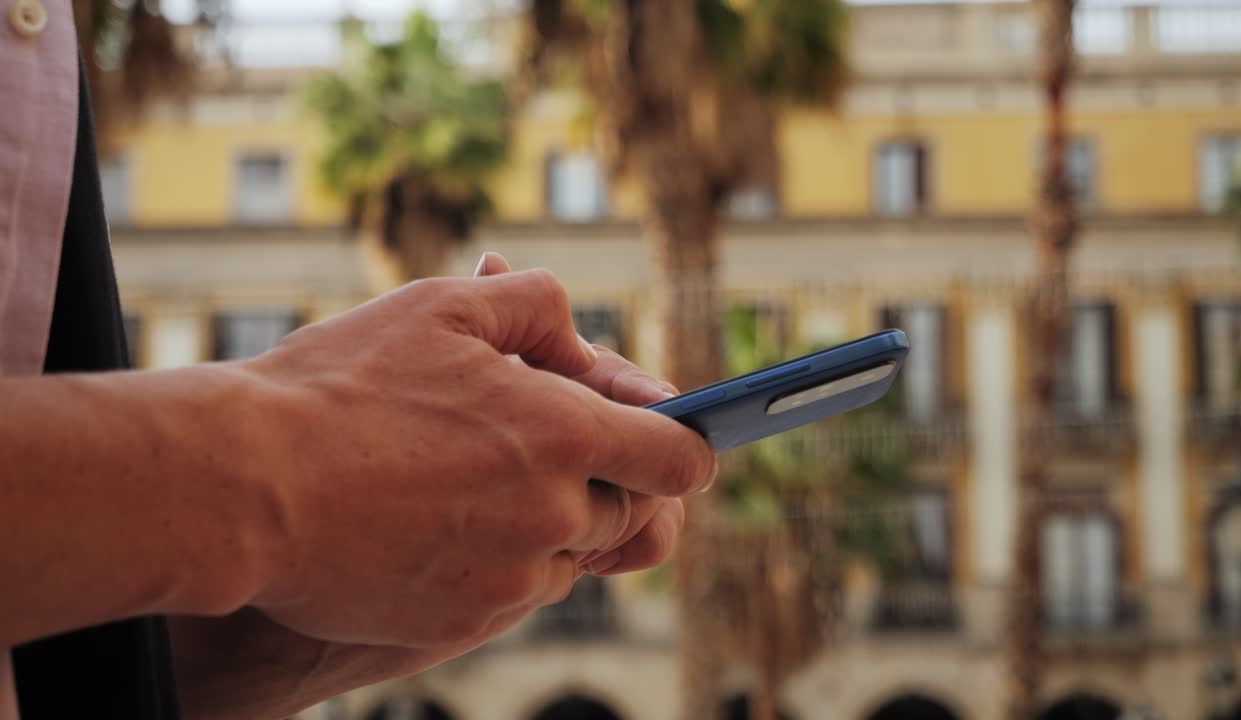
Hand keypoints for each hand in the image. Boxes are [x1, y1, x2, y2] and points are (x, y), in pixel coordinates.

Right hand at [245, 268, 716, 648]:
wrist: (242, 484)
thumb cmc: (340, 385)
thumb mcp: (443, 307)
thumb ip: (537, 305)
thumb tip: (585, 340)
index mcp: (565, 435)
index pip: (681, 460)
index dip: (684, 446)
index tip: (666, 439)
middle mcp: (555, 516)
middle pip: (628, 511)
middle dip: (600, 478)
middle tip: (535, 444)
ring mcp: (511, 577)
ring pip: (571, 556)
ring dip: (546, 522)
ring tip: (468, 479)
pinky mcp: (466, 619)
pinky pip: (515, 592)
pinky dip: (498, 560)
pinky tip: (437, 523)